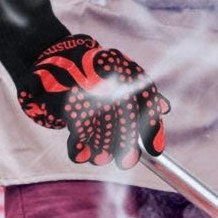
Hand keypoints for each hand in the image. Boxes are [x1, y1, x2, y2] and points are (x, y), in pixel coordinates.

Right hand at [17, 34, 169, 168]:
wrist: (52, 55)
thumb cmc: (94, 69)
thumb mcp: (122, 73)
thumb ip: (143, 91)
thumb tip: (165, 108)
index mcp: (126, 66)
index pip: (147, 97)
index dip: (154, 126)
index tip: (155, 150)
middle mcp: (110, 71)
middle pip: (126, 112)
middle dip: (127, 142)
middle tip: (126, 162)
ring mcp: (87, 83)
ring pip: (101, 122)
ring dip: (103, 147)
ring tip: (102, 159)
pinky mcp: (64, 95)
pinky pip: (77, 126)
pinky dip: (80, 145)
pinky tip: (83, 155)